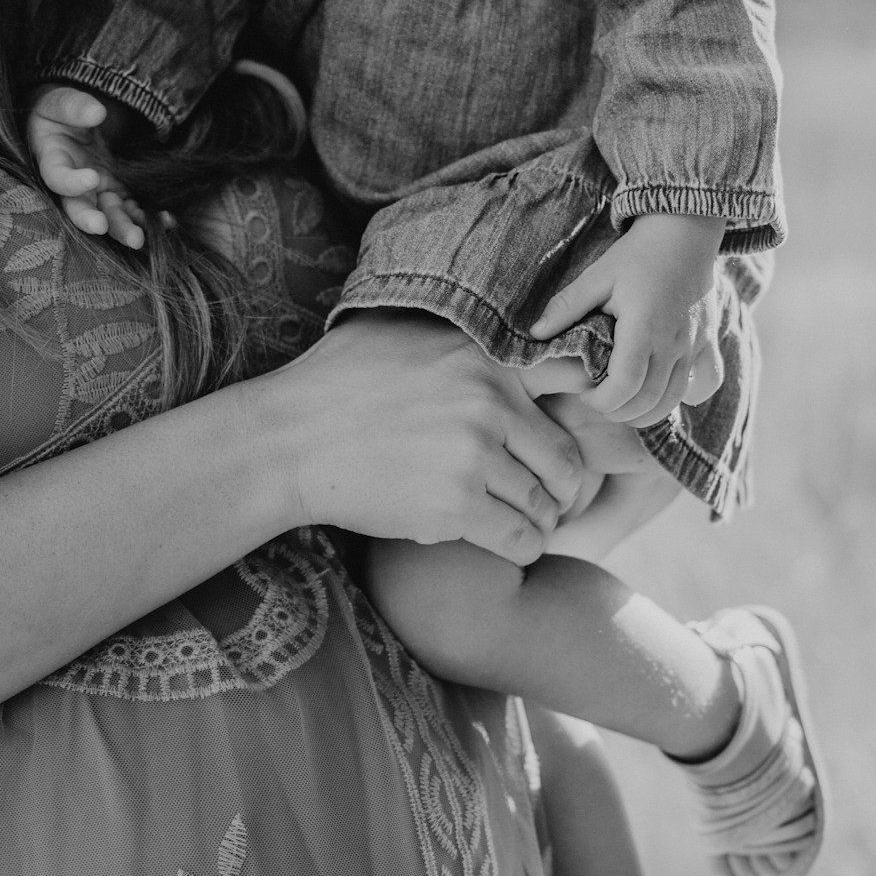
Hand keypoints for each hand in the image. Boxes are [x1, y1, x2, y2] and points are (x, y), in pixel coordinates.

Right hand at [26, 85, 149, 248]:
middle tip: (103, 227)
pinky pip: (132, 209)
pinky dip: (147, 217)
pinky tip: (166, 220)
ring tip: (138, 239)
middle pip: (80, 208)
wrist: (76, 120)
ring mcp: (99, 191)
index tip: (91, 177)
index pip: (58, 177)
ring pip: (109, 215)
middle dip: (92, 220)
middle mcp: (75, 185)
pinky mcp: (120, 192)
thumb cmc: (62, 112)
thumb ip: (75, 106)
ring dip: (122, 228)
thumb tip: (97, 112)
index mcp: (54, 161)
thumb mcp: (61, 102)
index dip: (72, 182)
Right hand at [258, 313, 590, 565]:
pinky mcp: (456, 506)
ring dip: (541, 522)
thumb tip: (504, 328)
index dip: (588, 416)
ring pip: (543, 504)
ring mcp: (474, 456)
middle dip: (562, 488)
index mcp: (485, 358)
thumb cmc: (335, 384)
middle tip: (548, 500)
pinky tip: (509, 544)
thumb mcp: (403, 332)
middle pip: (566, 460)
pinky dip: (522, 547)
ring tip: (526, 524)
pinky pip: (519, 538)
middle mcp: (489, 403)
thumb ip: (461, 336)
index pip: (576, 381)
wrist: (287, 441)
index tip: (569, 439)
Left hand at [528, 214, 726, 424]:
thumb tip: (535, 334)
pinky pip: (705, 383)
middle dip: (618, 412)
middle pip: (648, 402)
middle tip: (598, 401)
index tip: (584, 393)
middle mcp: (674, 343)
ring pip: (674, 400)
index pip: (625, 386)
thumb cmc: (639, 253)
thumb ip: (567, 307)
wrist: (685, 231)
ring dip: (646, 412)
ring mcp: (694, 345)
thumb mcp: (598, 276)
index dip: (601, 401)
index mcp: (644, 328)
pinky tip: (665, 389)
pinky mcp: (709, 342)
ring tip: (622, 402)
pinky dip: (685, 397)